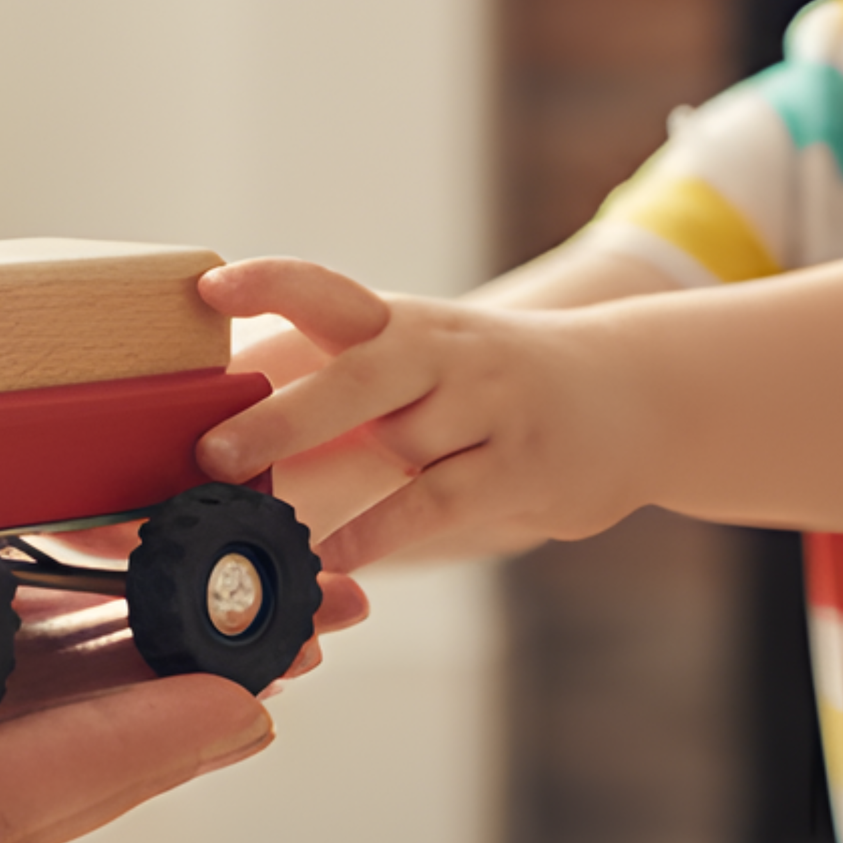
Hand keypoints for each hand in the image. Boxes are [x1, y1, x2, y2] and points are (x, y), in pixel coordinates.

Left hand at [193, 257, 643, 572]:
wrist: (634, 394)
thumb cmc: (490, 386)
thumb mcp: (420, 359)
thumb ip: (335, 377)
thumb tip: (221, 410)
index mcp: (402, 322)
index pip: (327, 290)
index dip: (270, 284)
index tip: (208, 287)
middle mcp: (443, 353)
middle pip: (358, 372)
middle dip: (282, 414)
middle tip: (211, 452)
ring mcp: (487, 406)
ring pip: (400, 441)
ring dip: (326, 487)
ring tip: (254, 527)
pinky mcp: (520, 466)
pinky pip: (438, 500)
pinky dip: (382, 531)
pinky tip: (332, 558)